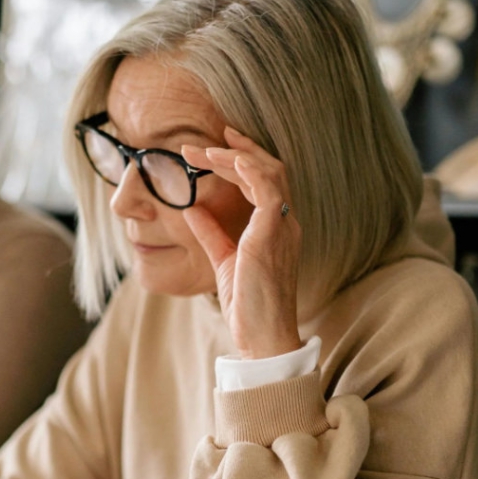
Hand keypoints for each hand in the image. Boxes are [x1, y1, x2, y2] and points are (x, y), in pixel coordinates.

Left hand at [182, 126, 302, 358]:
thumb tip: (192, 209)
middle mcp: (285, 222)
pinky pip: (268, 192)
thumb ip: (212, 233)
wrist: (263, 337)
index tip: (212, 148)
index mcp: (276, 227)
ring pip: (268, 173)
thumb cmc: (249, 305)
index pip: (262, 181)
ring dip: (235, 156)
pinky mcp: (273, 235)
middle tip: (202, 141)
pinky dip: (250, 171)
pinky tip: (229, 160)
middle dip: (235, 150)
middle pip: (267, 169)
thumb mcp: (224, 261)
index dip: (238, 160)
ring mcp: (283, 227)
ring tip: (204, 150)